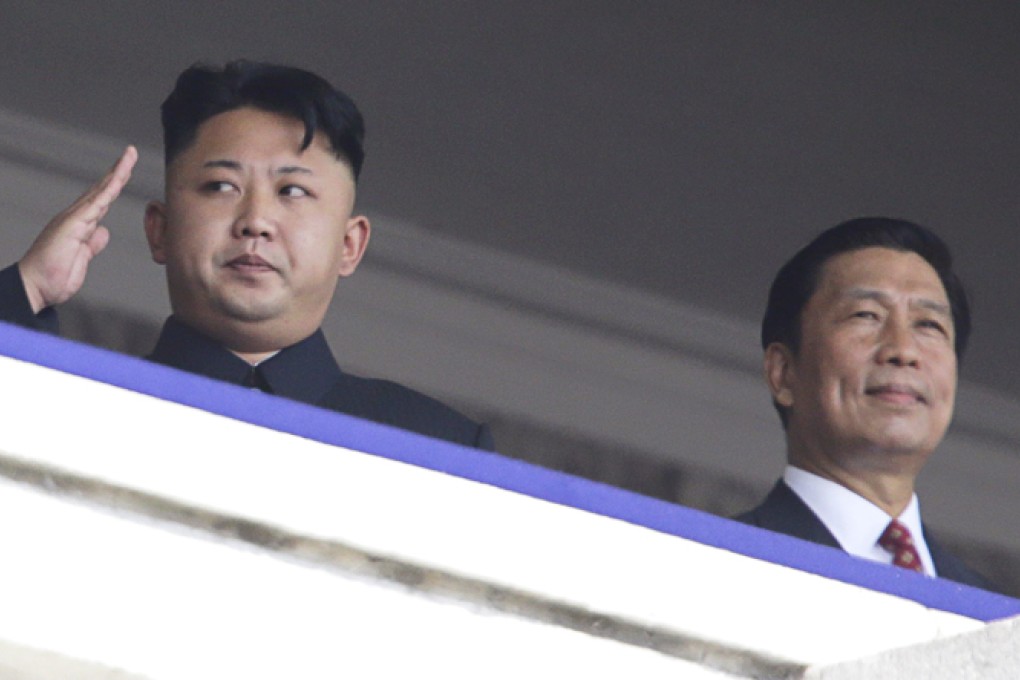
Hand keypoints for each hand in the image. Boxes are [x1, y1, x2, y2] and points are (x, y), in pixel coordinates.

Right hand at [18, 145, 137, 312]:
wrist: (36, 287)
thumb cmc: (54, 276)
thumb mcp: (82, 258)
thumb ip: (92, 244)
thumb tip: (103, 231)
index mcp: (81, 225)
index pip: (102, 200)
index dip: (115, 184)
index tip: (127, 170)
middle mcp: (77, 217)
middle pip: (102, 189)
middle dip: (118, 170)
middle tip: (131, 153)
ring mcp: (74, 219)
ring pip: (100, 191)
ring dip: (116, 173)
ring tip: (129, 157)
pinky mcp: (73, 225)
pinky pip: (95, 204)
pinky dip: (108, 190)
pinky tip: (118, 179)